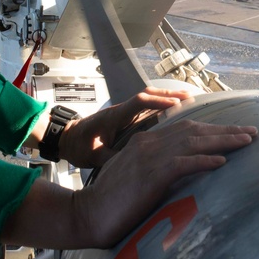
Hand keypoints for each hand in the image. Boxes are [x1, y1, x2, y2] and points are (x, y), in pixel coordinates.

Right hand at [2, 118, 256, 249]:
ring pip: (194, 142)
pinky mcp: (150, 175)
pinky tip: (222, 162)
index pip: (186, 129)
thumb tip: (174, 165)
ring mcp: (150, 158)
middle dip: (226, 131)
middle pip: (195, 131)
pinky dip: (204, 160)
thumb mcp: (131, 172)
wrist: (88, 213)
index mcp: (146, 141)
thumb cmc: (110, 199)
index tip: (235, 131)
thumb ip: (151, 164)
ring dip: (223, 141)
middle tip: (252, 132)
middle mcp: (150, 143)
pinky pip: (183, 163)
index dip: (213, 129)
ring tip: (246, 141)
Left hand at [57, 85, 198, 167]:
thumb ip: (110, 158)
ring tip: (189, 99)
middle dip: (170, 94)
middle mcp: (121, 110)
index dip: (158, 102)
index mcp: (114, 117)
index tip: (176, 104)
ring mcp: (125, 112)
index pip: (138, 103)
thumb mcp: (93, 155)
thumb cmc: (78, 147)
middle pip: (148, 95)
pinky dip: (163, 104)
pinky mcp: (127, 117)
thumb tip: (126, 164)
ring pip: (150, 99)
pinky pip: (148, 106)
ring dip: (168, 97)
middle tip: (191, 96)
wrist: (67, 139)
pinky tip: (176, 108)